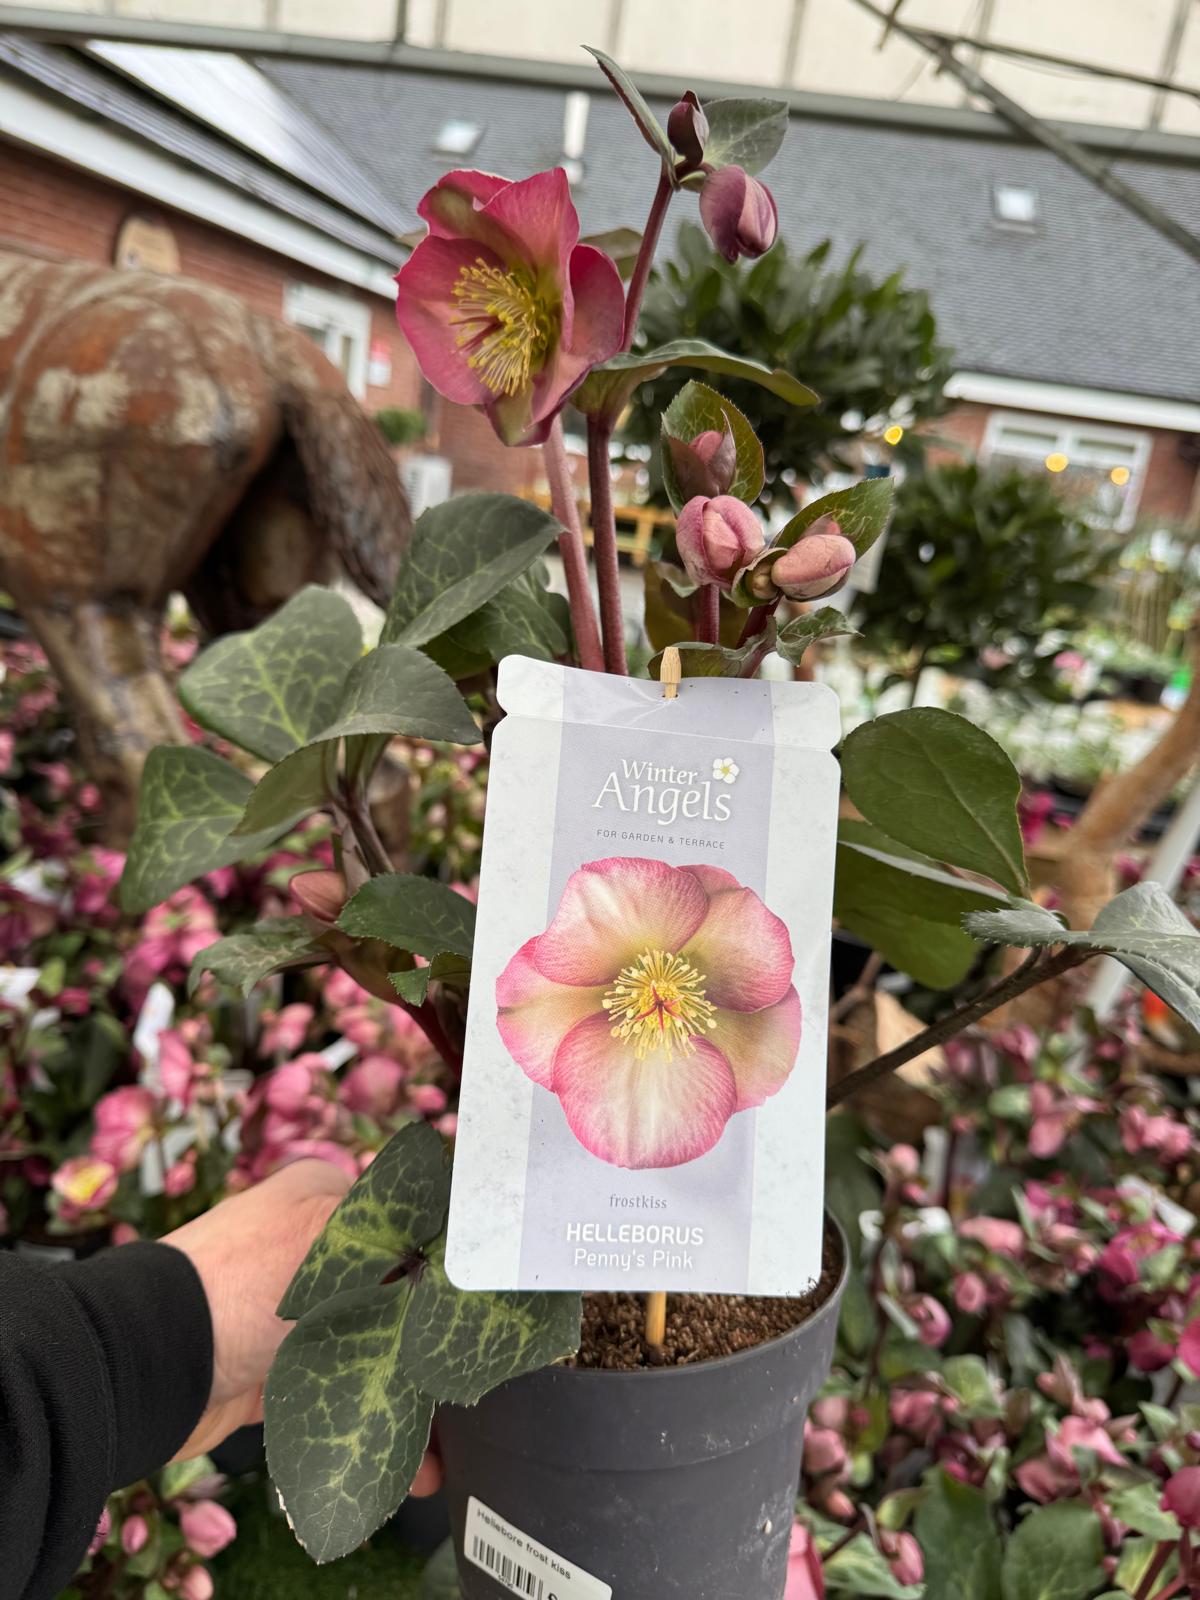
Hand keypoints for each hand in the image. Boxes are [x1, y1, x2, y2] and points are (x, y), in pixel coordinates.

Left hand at [164, 1160, 441, 1495]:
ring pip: (366, 1352)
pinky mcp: (267, 1372)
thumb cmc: (248, 1284)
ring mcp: (284, 1313)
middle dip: (429, 1347)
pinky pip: (331, 1398)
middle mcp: (308, 1247)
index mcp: (326, 1198)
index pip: (411, 1220)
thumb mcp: (340, 1241)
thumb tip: (467, 1243)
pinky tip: (406, 1461)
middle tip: (464, 1386)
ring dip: (403, 1397)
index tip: (483, 1312)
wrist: (149, 1362)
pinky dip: (365, 1426)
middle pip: (394, 1294)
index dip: (450, 1267)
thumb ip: (407, 1241)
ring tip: (439, 1445)